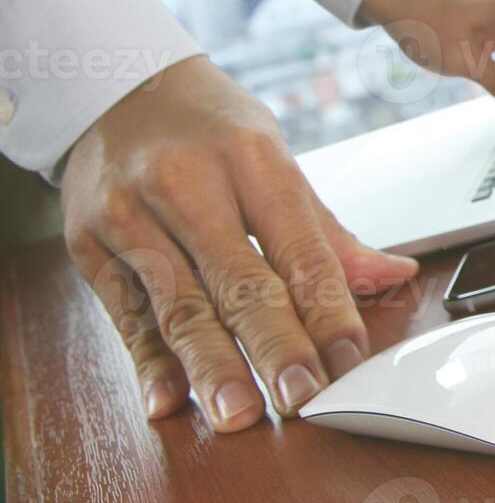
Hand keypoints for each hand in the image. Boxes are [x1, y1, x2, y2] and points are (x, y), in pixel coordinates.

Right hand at [60, 56, 419, 431]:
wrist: (117, 89)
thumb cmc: (211, 129)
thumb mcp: (275, 157)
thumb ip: (327, 231)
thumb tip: (395, 275)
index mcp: (251, 158)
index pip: (299, 247)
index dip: (328, 309)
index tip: (349, 359)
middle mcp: (188, 184)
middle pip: (240, 281)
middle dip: (274, 346)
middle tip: (302, 396)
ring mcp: (132, 215)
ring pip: (179, 305)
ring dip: (211, 366)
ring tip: (239, 413)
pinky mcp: (91, 245)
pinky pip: (126, 315)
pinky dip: (148, 363)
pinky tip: (168, 401)